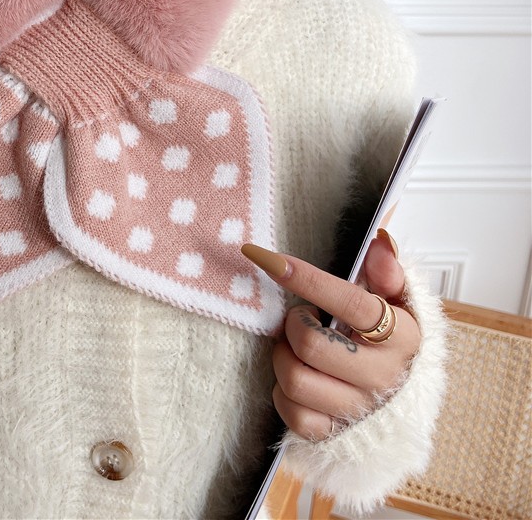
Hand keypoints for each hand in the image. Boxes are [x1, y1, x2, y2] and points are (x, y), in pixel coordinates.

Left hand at [241, 232, 420, 440]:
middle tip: (300, 317)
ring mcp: (358, 408)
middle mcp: (383, 376)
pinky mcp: (336, 433)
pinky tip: (296, 373)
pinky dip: (283, 392)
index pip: (350, 303)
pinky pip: (293, 414)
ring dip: (283, 356)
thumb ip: (389, 272)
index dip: (307, 279)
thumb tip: (379, 243)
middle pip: (311, 345)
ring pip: (296, 380)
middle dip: (293, 324)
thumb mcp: (399, 301)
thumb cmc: (392, 339)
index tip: (270, 259)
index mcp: (400, 336)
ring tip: (296, 346)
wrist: (405, 399)